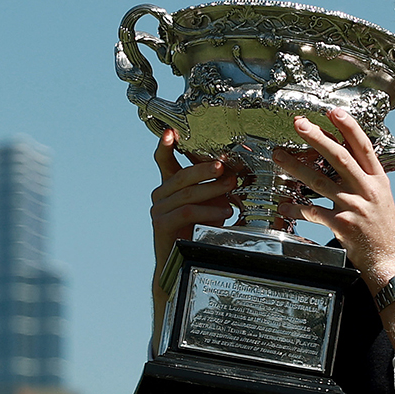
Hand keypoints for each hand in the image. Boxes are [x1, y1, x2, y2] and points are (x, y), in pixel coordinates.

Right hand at [150, 128, 235, 287]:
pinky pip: (186, 211)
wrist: (182, 261)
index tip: (171, 131)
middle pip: (182, 175)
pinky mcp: (162, 224)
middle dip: (205, 170)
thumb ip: (215, 188)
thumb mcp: (209, 203)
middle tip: (224, 168)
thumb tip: (235, 173)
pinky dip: (207, 211)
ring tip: (231, 192)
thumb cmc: (198, 230)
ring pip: (187, 193)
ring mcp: (158, 209)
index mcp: (170, 185)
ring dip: (212, 191)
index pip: (163, 159)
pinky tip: (224, 214)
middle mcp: (160, 193)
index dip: (166, 144)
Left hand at [273, 110, 394, 293]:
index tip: (333, 111)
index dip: (348, 127)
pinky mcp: (342, 225)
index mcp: (378, 180)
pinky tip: (283, 205)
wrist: (392, 260)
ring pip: (320, 181)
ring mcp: (354, 207)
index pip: (363, 147)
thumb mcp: (381, 198)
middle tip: (300, 124)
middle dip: (318, 137)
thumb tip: (344, 157)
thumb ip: (364, 178)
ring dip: (296, 166)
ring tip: (279, 156)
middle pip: (340, 157)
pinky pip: (313, 212)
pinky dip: (296, 207)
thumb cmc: (384, 231)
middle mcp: (367, 190)